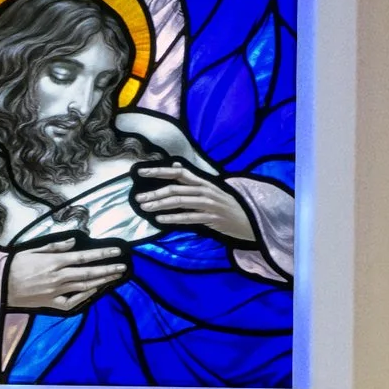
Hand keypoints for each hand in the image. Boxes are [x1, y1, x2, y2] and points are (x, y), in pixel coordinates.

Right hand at [5, 241, 128, 314]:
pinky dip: (84, 297)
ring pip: (84, 286)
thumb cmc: (14, 265)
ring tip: (115, 277)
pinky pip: (71, 302)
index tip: (117, 251)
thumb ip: (55, 246)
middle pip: (88, 273)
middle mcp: (58, 277)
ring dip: (101, 281)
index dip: (102, 254)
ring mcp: (55, 292)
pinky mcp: (50, 303)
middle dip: (108, 269)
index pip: (84, 257)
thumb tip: (73, 242)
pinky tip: (94, 291)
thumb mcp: (33, 250)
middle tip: (123, 266)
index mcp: (55, 262)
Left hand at [133, 162, 257, 244]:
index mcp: (203, 182)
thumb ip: (192, 182)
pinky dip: (173, 218)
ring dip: (160, 204)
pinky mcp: (211, 218)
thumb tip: (175, 169)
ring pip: (180, 201)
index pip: (178, 173)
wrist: (249, 219)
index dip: (159, 171)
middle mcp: (205, 190)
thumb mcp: (210, 191)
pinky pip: (189, 217)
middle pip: (175, 188)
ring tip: (144, 208)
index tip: (140, 172)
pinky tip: (160, 219)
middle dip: (154, 192)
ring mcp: (208, 204)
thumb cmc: (225, 206)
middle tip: (138, 198)